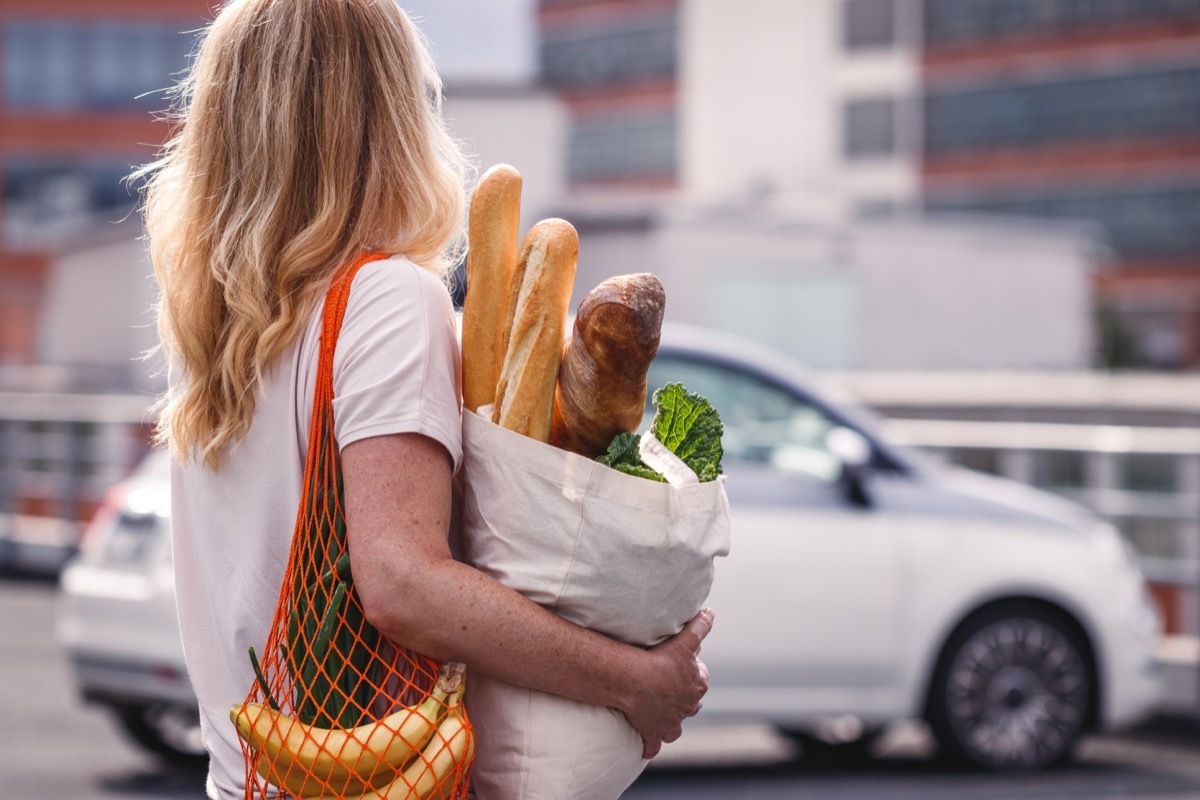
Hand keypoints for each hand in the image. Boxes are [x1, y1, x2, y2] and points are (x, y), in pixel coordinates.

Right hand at [622, 608, 713, 758]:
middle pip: (690, 702)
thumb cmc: (660, 660)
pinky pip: (655, 745)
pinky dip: (651, 745)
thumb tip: (711, 612)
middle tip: (666, 687)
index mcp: (697, 684)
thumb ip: (700, 626)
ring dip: (670, 721)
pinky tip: (646, 742)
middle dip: (682, 697)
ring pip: (676, 726)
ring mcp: (672, 723)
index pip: (701, 678)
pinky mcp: (654, 735)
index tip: (679, 666)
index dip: (692, 672)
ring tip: (658, 713)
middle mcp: (689, 706)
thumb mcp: (684, 640)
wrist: (636, 681)